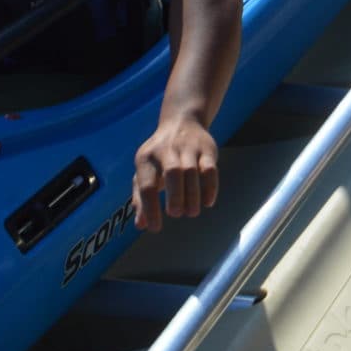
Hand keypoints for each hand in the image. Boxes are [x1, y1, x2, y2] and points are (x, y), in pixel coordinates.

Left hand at [131, 113, 218, 231]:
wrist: (182, 121)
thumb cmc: (159, 156)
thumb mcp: (144, 172)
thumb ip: (140, 198)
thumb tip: (141, 225)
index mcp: (146, 158)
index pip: (147, 185)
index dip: (150, 208)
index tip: (155, 228)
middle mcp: (166, 150)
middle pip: (172, 173)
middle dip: (175, 196)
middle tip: (176, 214)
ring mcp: (188, 148)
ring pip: (191, 171)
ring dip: (192, 194)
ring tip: (191, 212)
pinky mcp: (207, 149)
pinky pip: (210, 169)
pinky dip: (210, 187)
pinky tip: (207, 202)